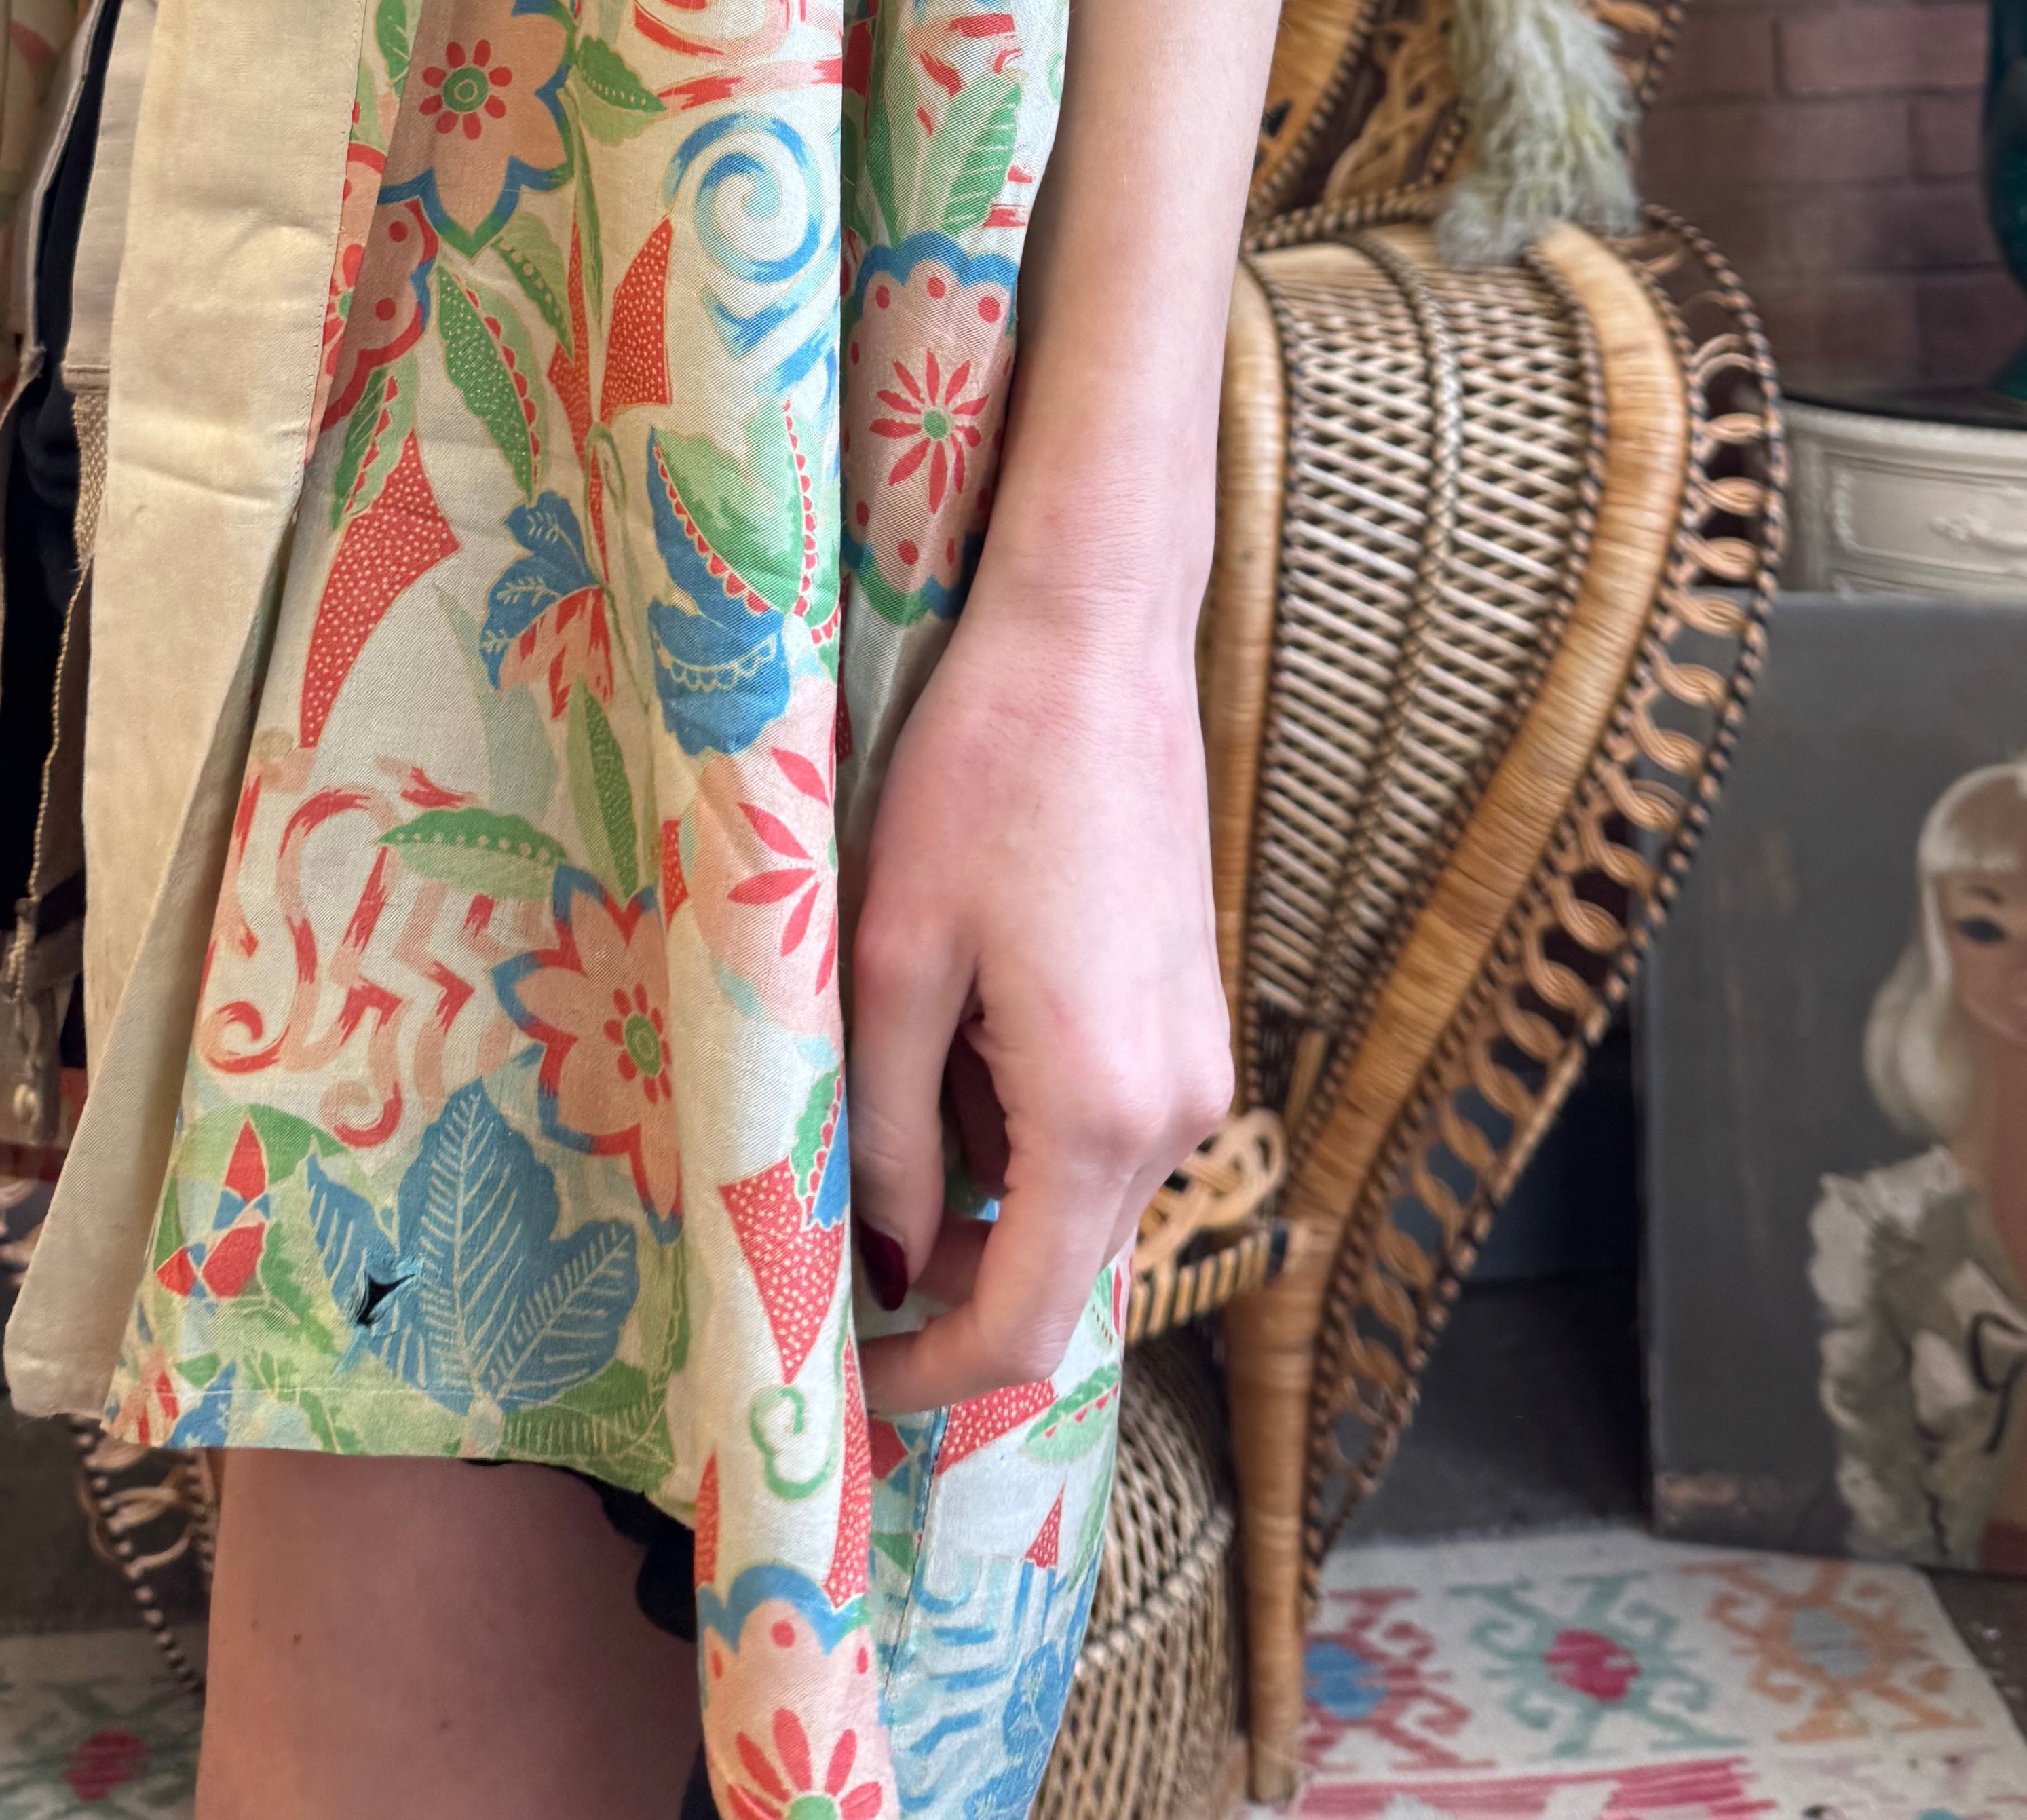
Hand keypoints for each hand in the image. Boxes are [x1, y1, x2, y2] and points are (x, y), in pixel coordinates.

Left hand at [846, 477, 1233, 1415]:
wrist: (1095, 641)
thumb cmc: (984, 776)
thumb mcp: (895, 962)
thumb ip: (889, 1133)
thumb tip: (885, 1256)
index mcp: (1099, 1114)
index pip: (1023, 1326)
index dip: (929, 1378)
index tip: (846, 1385)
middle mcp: (1176, 1113)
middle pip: (1055, 1273)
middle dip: (942, 1280)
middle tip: (830, 1226)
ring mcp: (1197, 1065)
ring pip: (1073, 1197)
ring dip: (975, 1178)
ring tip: (899, 1054)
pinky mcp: (1191, 1019)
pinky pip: (1100, 1128)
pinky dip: (1019, 1118)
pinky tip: (961, 1013)